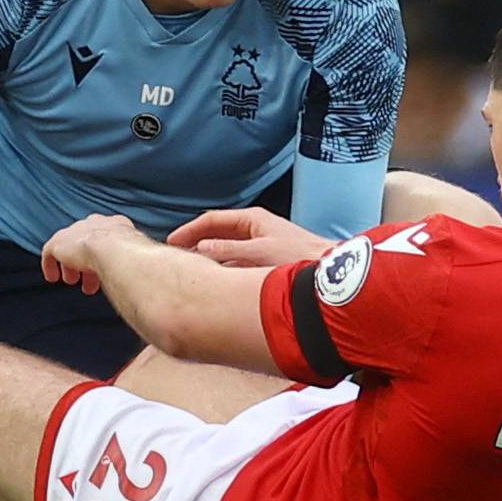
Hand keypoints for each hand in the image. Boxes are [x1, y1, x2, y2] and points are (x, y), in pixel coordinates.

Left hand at [41, 214, 138, 293]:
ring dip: (71, 266)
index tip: (104, 270)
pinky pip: (50, 252)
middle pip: (87, 243)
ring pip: (69, 248)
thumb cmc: (132, 257)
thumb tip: (146, 282)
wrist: (114, 250)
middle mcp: (95, 223)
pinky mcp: (59, 241)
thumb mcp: (138, 257)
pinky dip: (51, 265)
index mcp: (117, 224)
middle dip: (87, 263)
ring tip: (72, 281)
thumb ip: (136, 264)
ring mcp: (75, 230)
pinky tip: (53, 277)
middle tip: (89, 282)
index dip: (104, 256)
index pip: (107, 237)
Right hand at [167, 207, 328, 267]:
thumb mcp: (259, 252)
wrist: (329, 271)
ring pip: (226, 250)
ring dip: (210, 258)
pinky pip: (237, 263)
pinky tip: (218, 281)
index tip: (172, 242)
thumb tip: (201, 248)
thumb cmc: (300, 256)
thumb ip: (228, 250)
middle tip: (177, 256)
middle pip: (217, 234)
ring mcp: (260, 245)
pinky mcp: (265, 261)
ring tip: (193, 270)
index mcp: (252, 219)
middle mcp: (255, 229)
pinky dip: (224, 269)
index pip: (211, 220)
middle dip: (196, 244)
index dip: (189, 230)